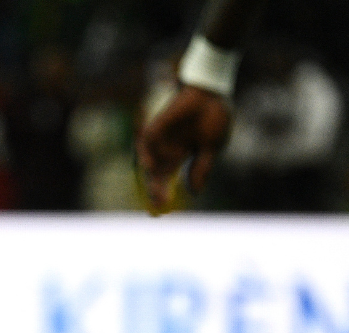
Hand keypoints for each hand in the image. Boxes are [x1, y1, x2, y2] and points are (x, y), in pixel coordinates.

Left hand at [136, 84, 231, 210]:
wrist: (214, 92)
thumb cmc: (215, 116)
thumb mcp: (212, 147)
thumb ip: (202, 168)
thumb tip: (194, 193)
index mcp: (180, 155)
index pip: (168, 179)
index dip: (164, 194)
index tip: (162, 211)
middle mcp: (167, 149)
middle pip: (157, 174)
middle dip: (156, 190)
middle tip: (158, 205)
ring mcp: (162, 138)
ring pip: (150, 161)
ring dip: (151, 176)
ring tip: (155, 191)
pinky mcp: (158, 125)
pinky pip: (147, 141)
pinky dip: (146, 153)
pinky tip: (150, 165)